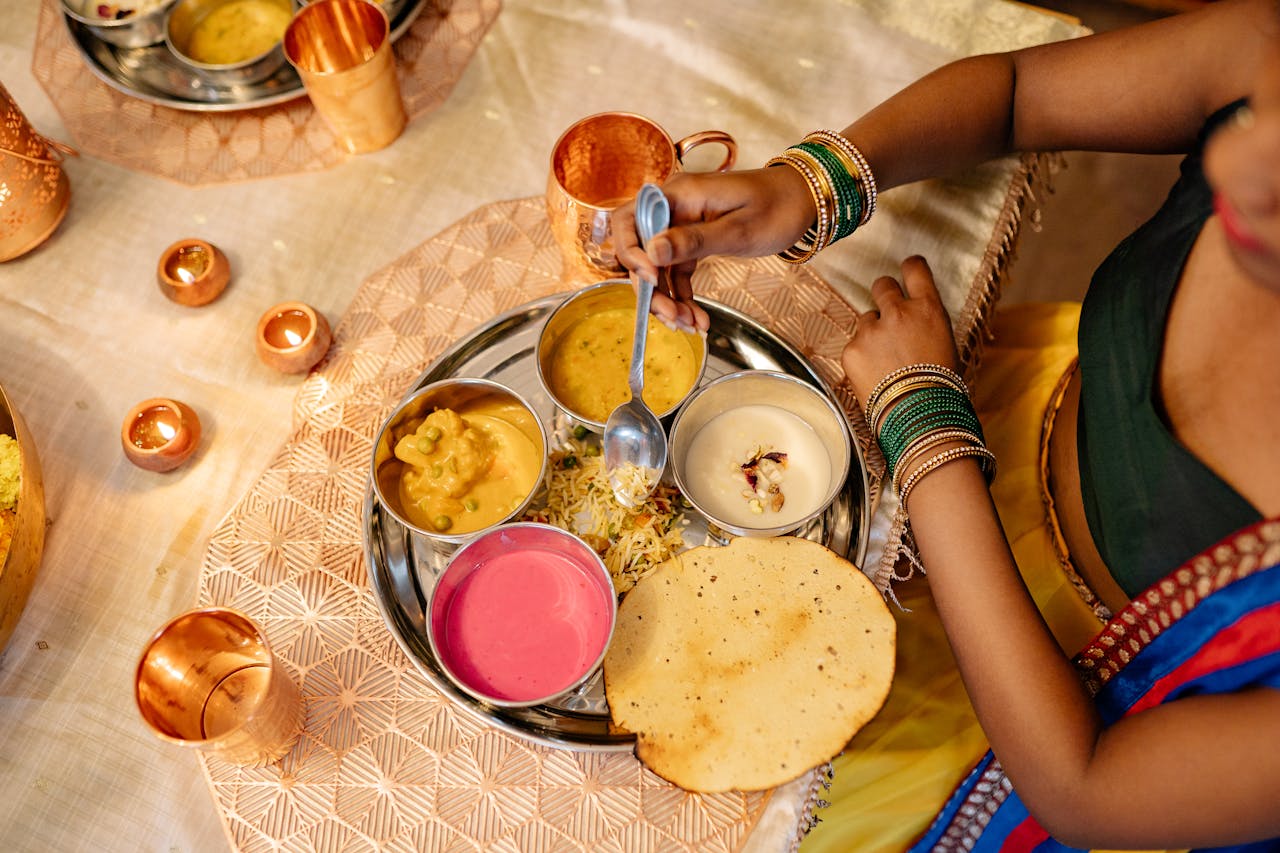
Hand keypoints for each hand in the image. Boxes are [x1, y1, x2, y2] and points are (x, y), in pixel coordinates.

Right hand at [612, 166, 814, 332]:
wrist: (805, 200)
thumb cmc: (777, 208)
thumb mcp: (737, 230)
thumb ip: (693, 241)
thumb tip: (651, 252)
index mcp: (677, 195)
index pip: (630, 222)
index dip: (632, 254)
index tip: (651, 281)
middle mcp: (672, 208)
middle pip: (641, 252)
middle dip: (652, 289)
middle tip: (673, 318)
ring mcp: (682, 226)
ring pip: (659, 268)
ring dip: (669, 300)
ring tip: (691, 325)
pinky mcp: (694, 242)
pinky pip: (678, 272)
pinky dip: (684, 297)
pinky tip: (697, 318)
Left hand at [841, 256, 961, 405]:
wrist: (920, 417)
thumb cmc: (940, 385)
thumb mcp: (945, 344)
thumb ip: (926, 321)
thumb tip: (914, 315)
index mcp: (929, 308)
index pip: (914, 268)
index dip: (909, 267)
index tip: (906, 271)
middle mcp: (899, 312)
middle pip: (882, 285)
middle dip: (883, 297)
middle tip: (888, 317)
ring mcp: (872, 330)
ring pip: (866, 319)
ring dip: (873, 333)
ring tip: (887, 362)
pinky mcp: (852, 350)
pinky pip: (855, 345)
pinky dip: (862, 357)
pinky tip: (875, 377)